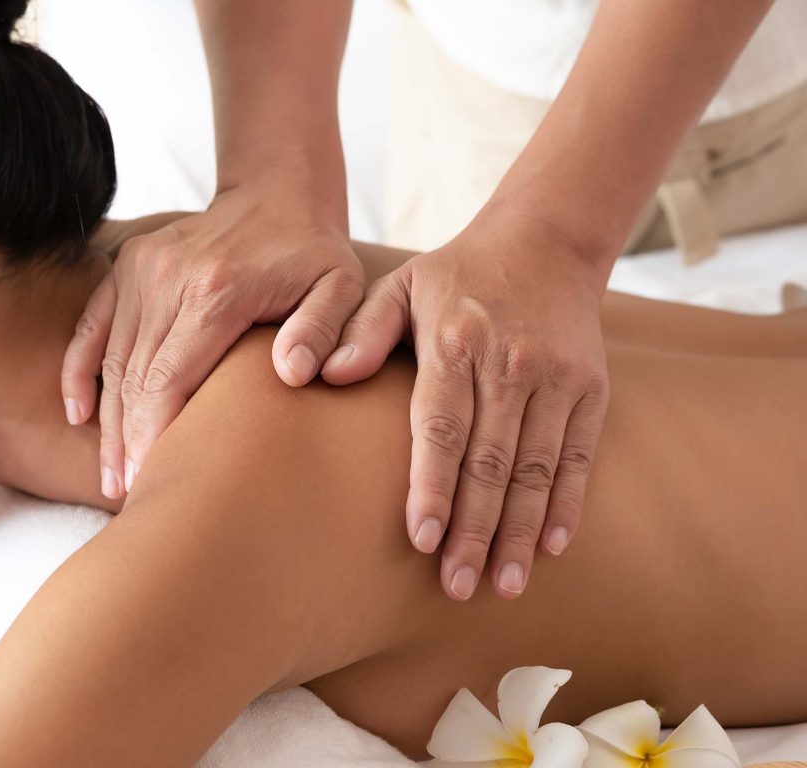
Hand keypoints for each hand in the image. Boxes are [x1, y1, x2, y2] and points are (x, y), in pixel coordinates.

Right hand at [61, 180, 363, 496]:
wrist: (278, 196)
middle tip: (128, 494)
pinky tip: (79, 415)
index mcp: (217, 290)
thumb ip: (323, 329)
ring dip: (107, 421)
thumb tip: (294, 373)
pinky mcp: (127, 266)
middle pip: (135, 377)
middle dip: (128, 441)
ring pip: (111, 359)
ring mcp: (141, 269)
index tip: (150, 480)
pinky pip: (92, 325)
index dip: (155, 434)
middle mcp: (168, 278)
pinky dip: (80, 371)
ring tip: (110, 474)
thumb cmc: (314, 255)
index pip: (170, 378)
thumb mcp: (340, 287)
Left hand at [323, 207, 609, 600]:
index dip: (432, 486)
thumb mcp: (400, 286)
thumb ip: (360, 329)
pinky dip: (567, 503)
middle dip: (474, 529)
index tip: (422, 540)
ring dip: (521, 531)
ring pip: (536, 469)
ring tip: (506, 584)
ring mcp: (556, 378)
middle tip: (458, 585)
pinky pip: (580, 455)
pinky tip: (553, 546)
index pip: (441, 428)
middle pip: (490, 462)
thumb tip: (324, 374)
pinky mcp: (591, 387)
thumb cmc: (458, 275)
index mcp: (455, 343)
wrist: (546, 240)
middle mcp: (510, 364)